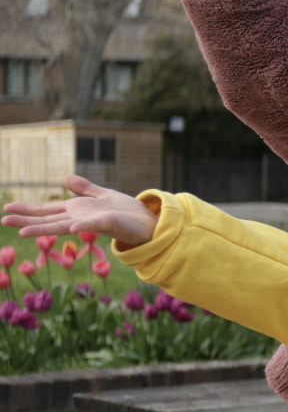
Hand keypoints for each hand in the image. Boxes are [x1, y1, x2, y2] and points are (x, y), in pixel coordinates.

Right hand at [2, 176, 157, 248]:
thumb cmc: (126, 211)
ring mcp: (92, 222)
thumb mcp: (102, 194)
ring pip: (64, 225)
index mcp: (76, 210)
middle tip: (3, 221)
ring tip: (24, 232)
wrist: (148, 222)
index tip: (7, 208)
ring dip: (44, 228)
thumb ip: (84, 188)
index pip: (47, 209)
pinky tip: (71, 226)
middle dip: (26, 220)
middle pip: (48, 218)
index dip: (28, 208)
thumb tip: (64, 179)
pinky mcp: (108, 223)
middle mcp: (79, 218)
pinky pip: (93, 224)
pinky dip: (82, 225)